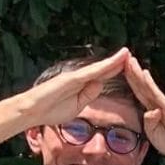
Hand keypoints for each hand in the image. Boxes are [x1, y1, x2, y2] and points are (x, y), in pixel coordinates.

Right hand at [15, 47, 130, 131]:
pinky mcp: (70, 79)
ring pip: (98, 68)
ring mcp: (75, 77)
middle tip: (131, 54)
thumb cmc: (52, 110)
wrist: (32, 111)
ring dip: (112, 61)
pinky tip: (111, 63)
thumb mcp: (78, 105)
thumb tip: (100, 84)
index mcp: (82, 86)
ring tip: (126, 53)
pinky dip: (101, 68)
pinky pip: (89, 73)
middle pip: (103, 70)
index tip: (129, 67)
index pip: (103, 77)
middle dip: (118, 63)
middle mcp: (79, 78)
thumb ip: (89, 95)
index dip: (115, 71)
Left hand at [123, 53, 164, 164]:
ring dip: (138, 73)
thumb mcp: (153, 134)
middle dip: (132, 72)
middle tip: (123, 57)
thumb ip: (148, 122)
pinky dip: (150, 84)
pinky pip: (157, 95)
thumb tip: (148, 111)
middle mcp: (158, 105)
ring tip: (130, 60)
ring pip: (148, 87)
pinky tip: (144, 74)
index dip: (130, 80)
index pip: (139, 92)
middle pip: (142, 86)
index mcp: (152, 111)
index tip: (121, 68)